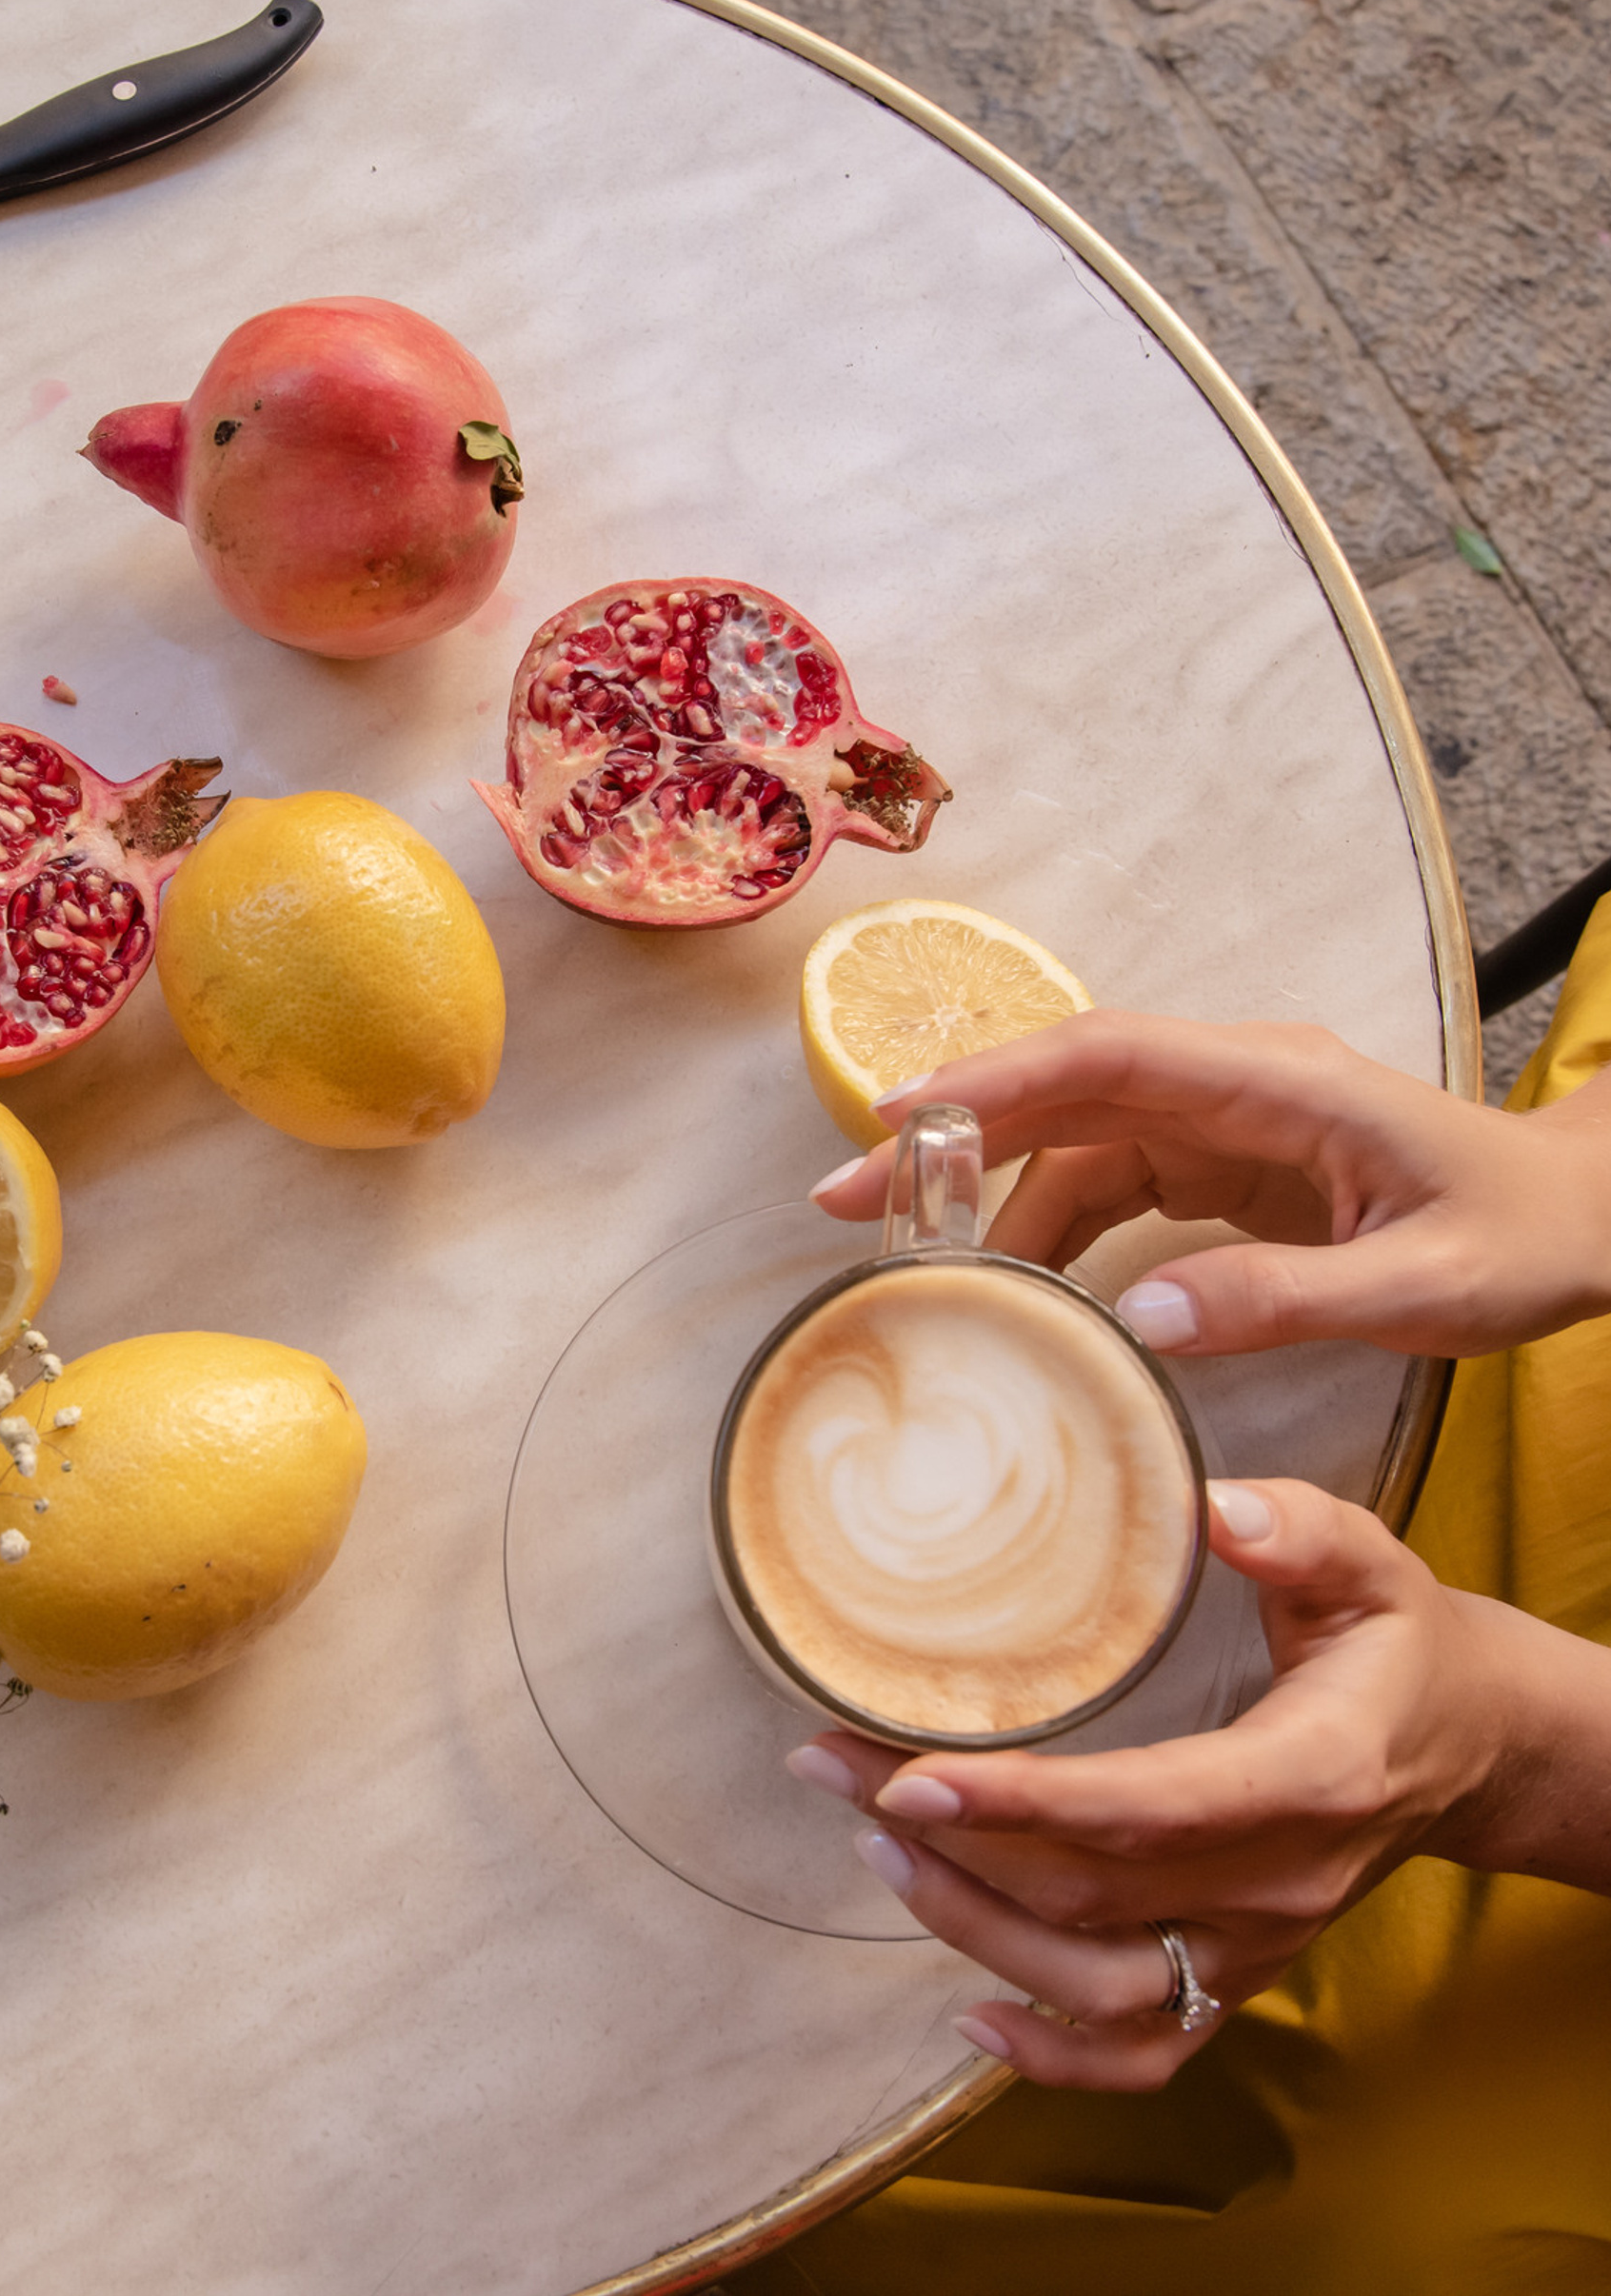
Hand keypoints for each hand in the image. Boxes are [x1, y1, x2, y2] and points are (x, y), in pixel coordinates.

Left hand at [786, 1477, 1514, 2087]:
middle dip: (947, 1838)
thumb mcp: (1370, 1568)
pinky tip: (970, 2016)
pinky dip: (1058, 2056)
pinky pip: (1150, 2048)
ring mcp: (1258, 1944)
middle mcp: (1277, 1882)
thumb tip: (1216, 1506)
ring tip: (871, 1839)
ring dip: (970, 1925)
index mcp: (1307, 1778)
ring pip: (1098, 1979)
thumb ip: (1301, 1530)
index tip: (914, 1774)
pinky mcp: (1241, 1974)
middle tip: (830, 1763)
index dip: (1025, 1804)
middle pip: (1089, 1893)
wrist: (1470, 1750)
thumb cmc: (1398, 1647)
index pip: (1147, 1809)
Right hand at [806, 1010, 1610, 1358]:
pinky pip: (1108, 1185)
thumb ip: (1283, 1300)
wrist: (1591, 1220)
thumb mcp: (1424, 1289)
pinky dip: (1049, 1229)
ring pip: (1073, 1141)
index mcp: (1278, 1083)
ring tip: (909, 1262)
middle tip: (842, 1201)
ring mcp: (1223, 1122)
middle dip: (950, 1136)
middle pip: (1061, 1089)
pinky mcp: (1221, 1167)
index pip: (1108, 1057)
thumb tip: (1134, 1319)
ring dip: (988, 1194)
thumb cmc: (1526, 1239)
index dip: (995, 1080)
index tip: (898, 1117)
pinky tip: (1012, 1287)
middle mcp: (1233, 1085)